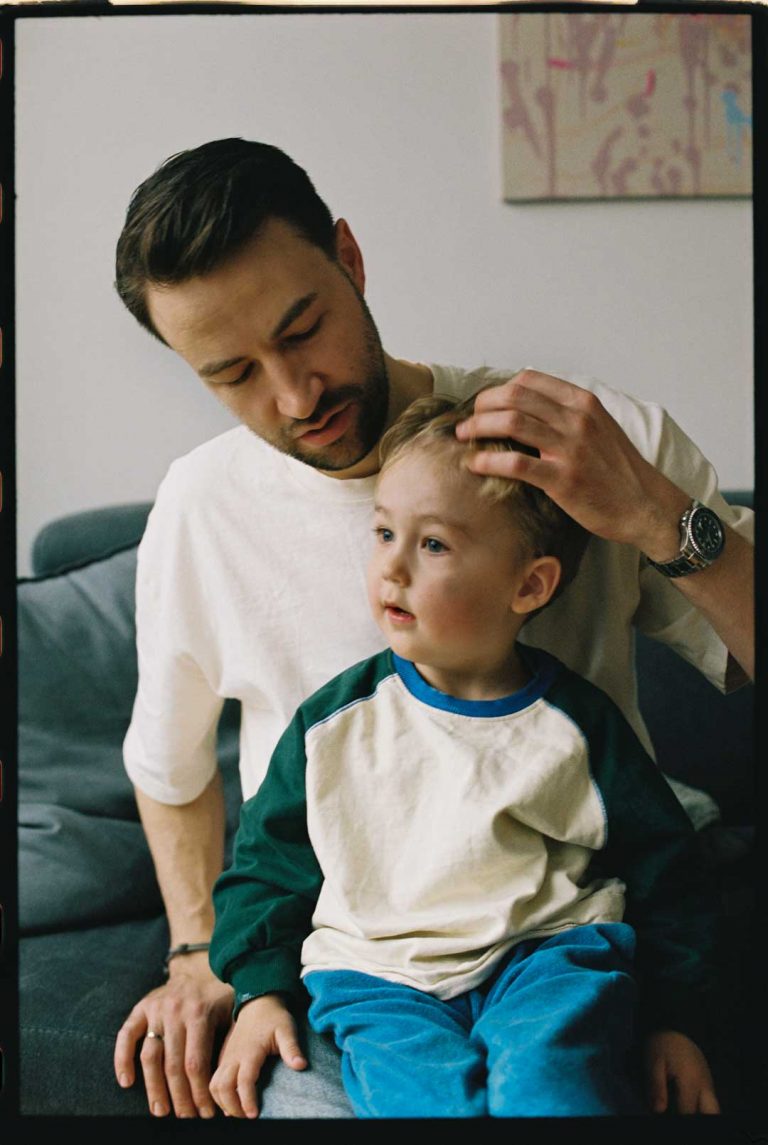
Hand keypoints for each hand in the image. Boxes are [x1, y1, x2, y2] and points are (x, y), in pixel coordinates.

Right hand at [114, 952, 233, 1117]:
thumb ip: (231, 1039)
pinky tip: (126, 1082)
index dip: (200, 1092)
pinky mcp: (140, 1008)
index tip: (206, 1111)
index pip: (196, 1063)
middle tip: (185, 1117)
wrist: (199, 966)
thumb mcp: (233, 1010)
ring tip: (160, 1111)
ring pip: (150, 1057)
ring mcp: (155, 1009)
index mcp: (200, 1013)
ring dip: (154, 1089)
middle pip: (173, 1065)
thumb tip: (232, 1080)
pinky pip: (126, 1036)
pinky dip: (122, 1059)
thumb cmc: (219, 995)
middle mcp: (175, 1011)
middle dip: (180, 1097)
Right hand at [209, 993, 307, 1118]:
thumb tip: (301, 1065)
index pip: (243, 1080)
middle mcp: (233, 1056)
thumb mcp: (286, 1028)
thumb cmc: (274, 1017)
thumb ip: (292, 1048)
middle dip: (232, 1106)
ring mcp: (226, 1056)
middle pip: (223, 1087)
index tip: (254, 1114)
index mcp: (249, 1050)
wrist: (258, 1001)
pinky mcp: (223, 1057)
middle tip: (247, 1116)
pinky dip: (218, 1095)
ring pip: (214, 1085)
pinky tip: (228, 1103)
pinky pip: (213, 1080)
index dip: (246, 1100)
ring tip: (238, 1112)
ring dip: (222, 1102)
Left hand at [455, 370, 688, 555]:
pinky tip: (475, 464)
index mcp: (584, 403)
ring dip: (479, 427)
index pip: (530, 381)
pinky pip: (517, 463)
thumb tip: (529, 408)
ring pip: (512, 423)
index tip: (485, 404)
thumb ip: (568, 415)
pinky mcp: (563, 479)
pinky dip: (489, 461)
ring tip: (463, 436)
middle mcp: (577, 419)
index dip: (499, 389)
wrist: (645, 506)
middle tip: (467, 420)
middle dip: (482, 405)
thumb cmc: (619, 471)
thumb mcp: (599, 429)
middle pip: (515, 397)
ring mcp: (570, 448)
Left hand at [644, 1030, 719, 1114]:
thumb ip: (656, 1087)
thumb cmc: (663, 1043)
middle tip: (678, 1109)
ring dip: (700, 1111)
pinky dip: (701, 1106)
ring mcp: (709, 1083)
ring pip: (713, 1108)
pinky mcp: (708, 1081)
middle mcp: (705, 1085)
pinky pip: (710, 1100)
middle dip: (694, 1115)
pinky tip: (685, 1101)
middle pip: (709, 1113)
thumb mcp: (653, 1062)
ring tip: (682, 1105)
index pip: (687, 1113)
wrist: (676, 1025)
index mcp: (690, 1082)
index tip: (663, 1111)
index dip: (675, 1118)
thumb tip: (658, 1110)